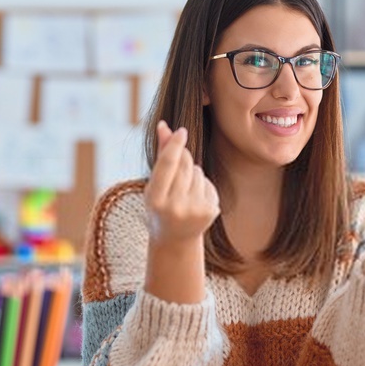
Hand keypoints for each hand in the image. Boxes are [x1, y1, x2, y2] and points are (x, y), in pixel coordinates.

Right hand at [144, 121, 219, 243]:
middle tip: (177, 165)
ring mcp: (195, 211)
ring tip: (182, 192)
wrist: (175, 240)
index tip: (182, 131)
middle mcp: (175, 207)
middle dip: (183, 158)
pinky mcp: (210, 212)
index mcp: (155, 200)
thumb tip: (163, 125)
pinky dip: (202, 185)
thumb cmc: (160, 207)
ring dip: (192, 174)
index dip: (175, 146)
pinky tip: (194, 200)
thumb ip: (160, 154)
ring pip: (198, 172)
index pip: (167, 166)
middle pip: (185, 166)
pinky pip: (208, 183)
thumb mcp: (154, 185)